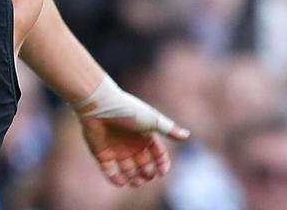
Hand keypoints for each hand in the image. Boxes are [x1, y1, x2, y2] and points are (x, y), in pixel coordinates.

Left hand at [72, 75, 190, 186]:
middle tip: (147, 176)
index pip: (157, 154)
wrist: (100, 105)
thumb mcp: (151, 120)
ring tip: (136, 182)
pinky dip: (114, 178)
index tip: (162, 172)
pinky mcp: (102, 153)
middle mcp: (131, 143)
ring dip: (133, 178)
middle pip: (143, 164)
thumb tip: (187, 136)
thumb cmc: (127, 111)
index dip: (162, 164)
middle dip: (147, 173)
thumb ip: (169, 129)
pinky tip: (120, 181)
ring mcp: (116, 148)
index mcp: (145, 135)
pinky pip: (109, 170)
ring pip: (128, 170)